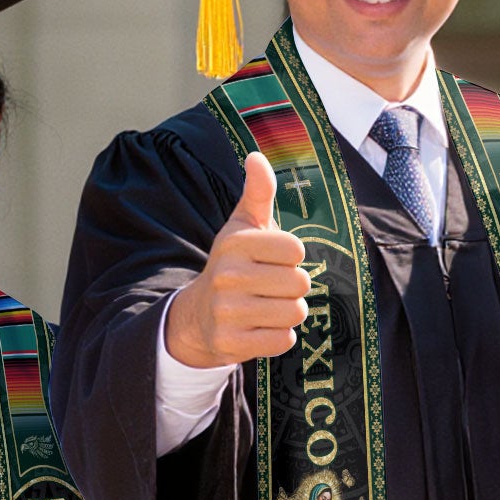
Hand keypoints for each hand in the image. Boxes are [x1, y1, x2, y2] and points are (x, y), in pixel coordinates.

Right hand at [163, 152, 312, 367]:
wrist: (199, 315)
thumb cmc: (233, 264)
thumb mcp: (243, 226)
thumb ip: (258, 193)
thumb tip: (257, 156)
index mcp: (236, 243)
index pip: (295, 249)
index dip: (291, 257)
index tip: (272, 259)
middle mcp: (228, 275)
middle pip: (299, 283)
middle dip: (293, 287)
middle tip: (272, 287)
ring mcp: (228, 312)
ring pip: (295, 313)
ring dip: (289, 312)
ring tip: (267, 306)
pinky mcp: (232, 343)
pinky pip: (283, 341)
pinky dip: (279, 337)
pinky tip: (260, 327)